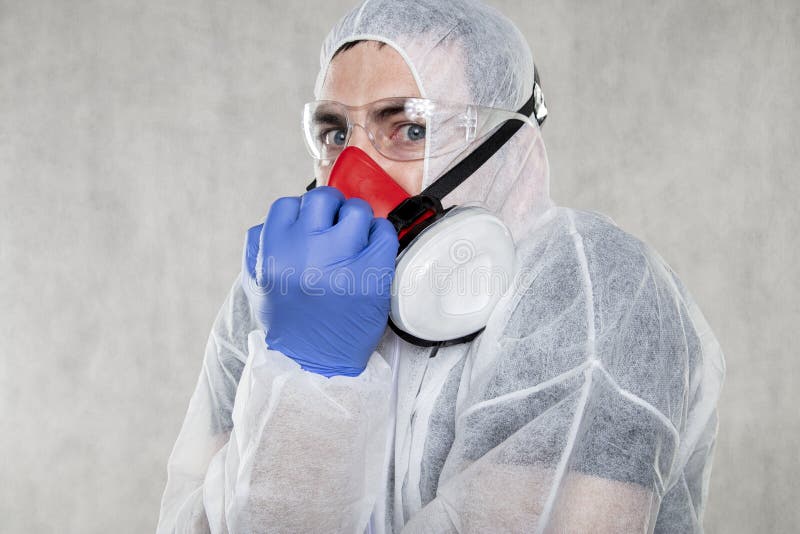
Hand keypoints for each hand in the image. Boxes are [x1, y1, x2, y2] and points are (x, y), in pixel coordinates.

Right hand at [242, 186, 398, 376]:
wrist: (315, 362)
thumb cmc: (288, 322)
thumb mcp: (257, 283)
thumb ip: (261, 245)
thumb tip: (287, 213)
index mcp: (273, 252)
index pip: (288, 205)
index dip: (302, 213)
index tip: (311, 225)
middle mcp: (306, 251)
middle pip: (324, 200)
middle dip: (332, 210)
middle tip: (336, 227)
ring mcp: (341, 261)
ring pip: (357, 210)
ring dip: (358, 221)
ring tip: (356, 242)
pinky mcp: (372, 274)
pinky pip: (384, 232)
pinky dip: (380, 236)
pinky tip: (372, 252)